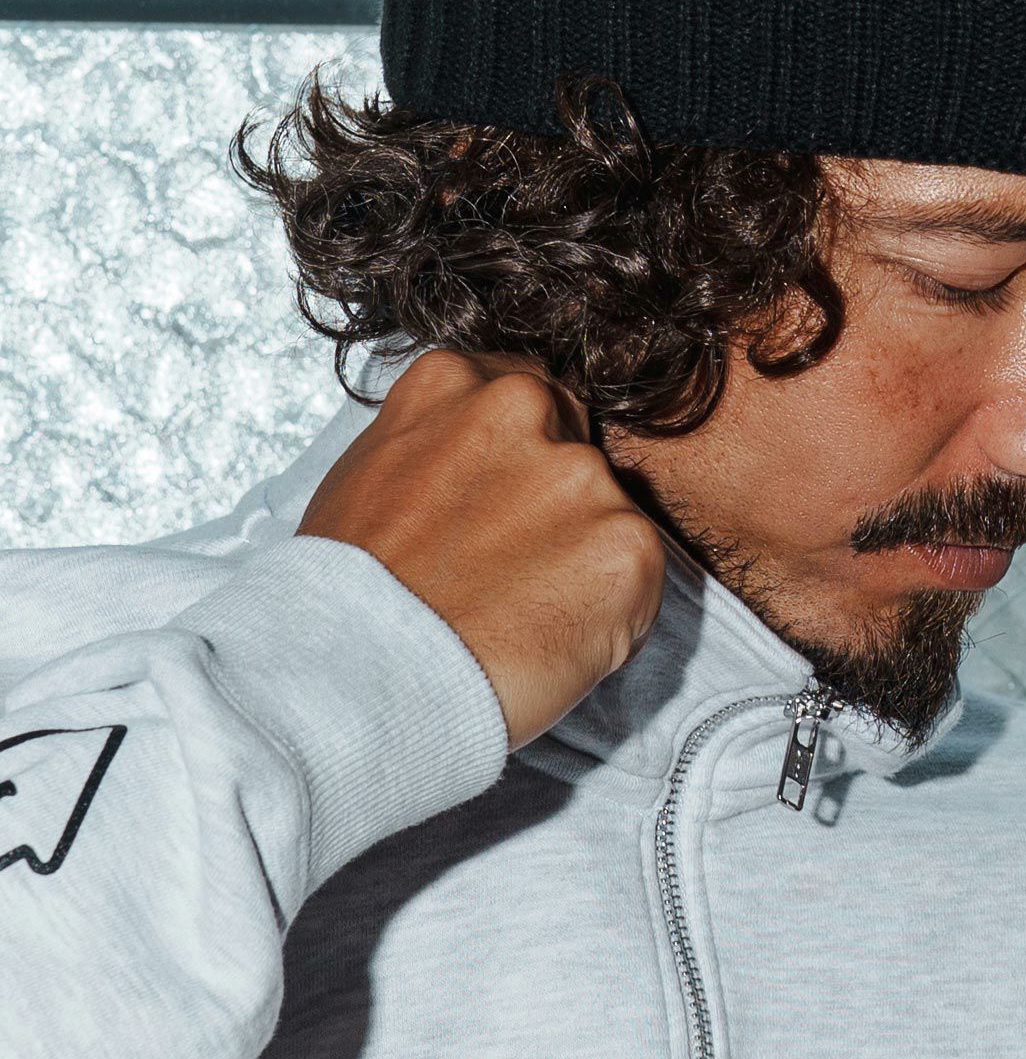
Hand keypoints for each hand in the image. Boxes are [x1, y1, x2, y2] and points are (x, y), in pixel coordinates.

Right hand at [297, 349, 665, 750]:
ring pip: (609, 516)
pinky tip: (546, 642)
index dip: (518, 465)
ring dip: (581, 564)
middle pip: (574, 451)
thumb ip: (437, 445)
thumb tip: (470, 462)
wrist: (349, 685)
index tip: (494, 514)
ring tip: (515, 618)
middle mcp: (523, 407)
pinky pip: (640, 579)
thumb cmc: (343, 597)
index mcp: (454, 381)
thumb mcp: (367, 475)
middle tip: (506, 574)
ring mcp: (580, 474)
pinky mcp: (627, 544)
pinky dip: (611, 616)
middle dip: (555, 508)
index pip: (529, 399)